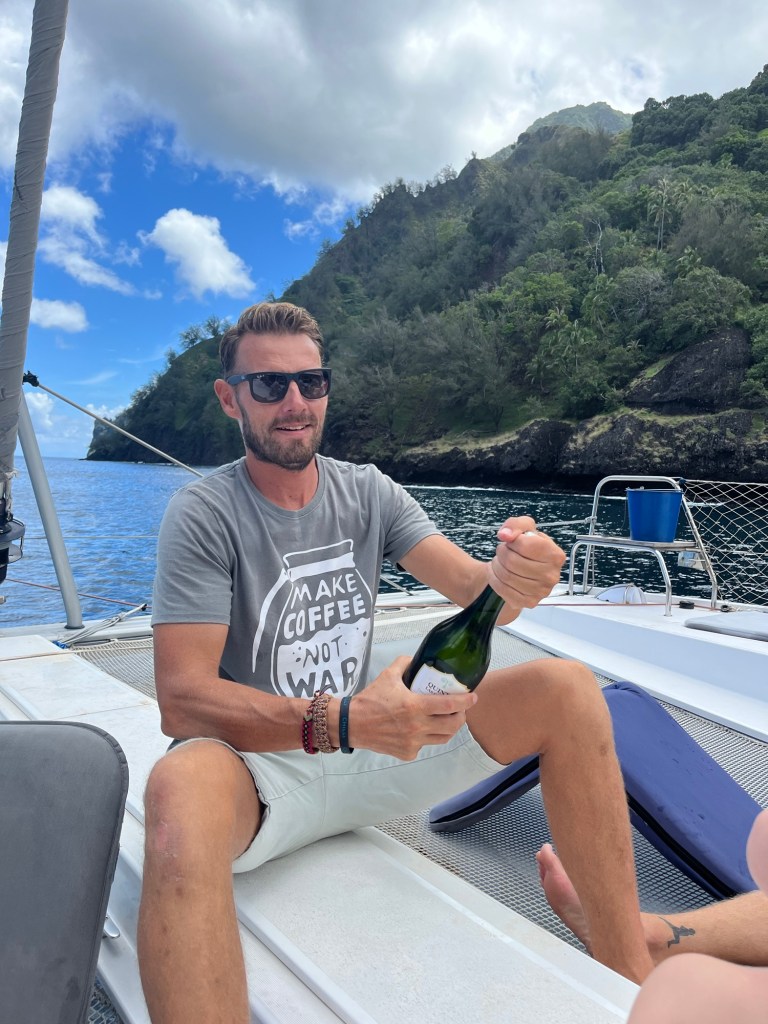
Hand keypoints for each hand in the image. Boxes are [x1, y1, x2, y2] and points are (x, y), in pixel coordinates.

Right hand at [348, 656, 476, 760]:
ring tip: (447, 719)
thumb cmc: (370, 699)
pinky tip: (422, 728)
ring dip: (449, 728)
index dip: (465, 702)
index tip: (473, 698)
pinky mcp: (407, 753)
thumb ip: (405, 664)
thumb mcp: (388, 676)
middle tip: (460, 709)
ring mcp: (413, 743)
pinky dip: (428, 736)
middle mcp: (417, 727)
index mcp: (414, 706)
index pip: (449, 705)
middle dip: (461, 716)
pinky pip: (425, 745)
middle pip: (453, 726)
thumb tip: (417, 659)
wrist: (352, 724)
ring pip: (443, 738)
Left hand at [488, 515, 564, 609]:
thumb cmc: (526, 547)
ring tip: (500, 561)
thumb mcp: (525, 528)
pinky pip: (503, 589)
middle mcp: (552, 576)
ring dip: (496, 565)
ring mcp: (541, 592)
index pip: (525, 545)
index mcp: (556, 555)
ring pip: (506, 575)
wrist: (524, 570)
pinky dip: (494, 579)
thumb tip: (505, 535)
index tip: (512, 542)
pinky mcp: (529, 602)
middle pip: (512, 561)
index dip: (513, 541)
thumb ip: (515, 525)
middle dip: (501, 553)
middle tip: (502, 551)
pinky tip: (498, 574)